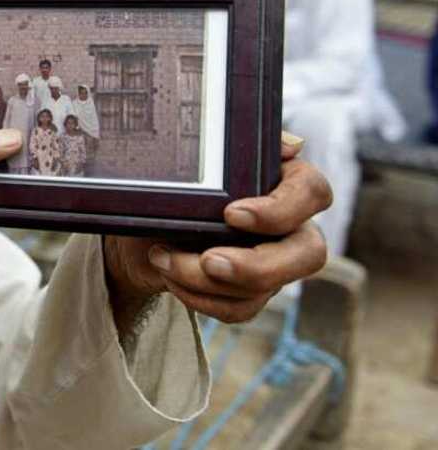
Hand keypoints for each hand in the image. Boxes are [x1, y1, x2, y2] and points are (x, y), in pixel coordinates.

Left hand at [103, 133, 330, 326]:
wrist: (142, 227)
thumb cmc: (173, 186)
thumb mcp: (192, 162)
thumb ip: (239, 146)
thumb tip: (293, 145)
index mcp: (284, 181)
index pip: (313, 192)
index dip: (280, 209)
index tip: (231, 214)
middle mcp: (289, 224)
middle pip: (309, 254)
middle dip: (256, 266)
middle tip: (208, 262)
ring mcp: (274, 262)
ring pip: (265, 287)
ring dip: (204, 280)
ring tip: (162, 257)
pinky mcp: (252, 293)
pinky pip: (241, 309)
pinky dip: (199, 298)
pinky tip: (170, 276)